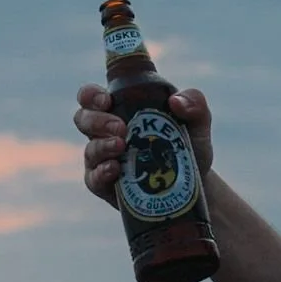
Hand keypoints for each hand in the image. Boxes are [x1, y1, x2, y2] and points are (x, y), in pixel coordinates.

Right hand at [73, 85, 214, 205]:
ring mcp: (103, 159)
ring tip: (122, 146)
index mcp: (121, 109)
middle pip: (83, 119)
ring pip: (89, 149)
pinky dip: (101, 172)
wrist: (192, 185)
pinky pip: (93, 178)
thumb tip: (176, 101)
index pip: (93, 96)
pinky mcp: (105, 185)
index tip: (107, 100)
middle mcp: (106, 132)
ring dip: (102, 146)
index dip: (92, 95)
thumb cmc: (189, 145)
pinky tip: (115, 169)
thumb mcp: (198, 122)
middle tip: (120, 127)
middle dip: (96, 120)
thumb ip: (195, 103)